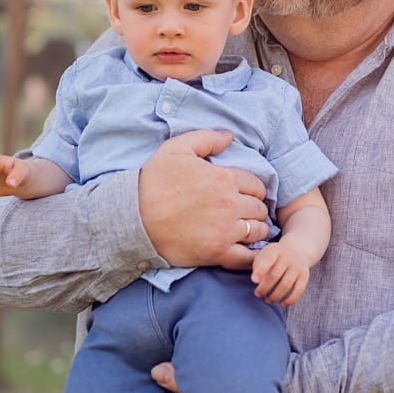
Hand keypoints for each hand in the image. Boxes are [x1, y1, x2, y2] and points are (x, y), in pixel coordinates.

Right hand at [138, 130, 269, 268]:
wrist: (133, 218)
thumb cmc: (154, 182)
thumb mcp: (176, 149)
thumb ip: (206, 139)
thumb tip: (229, 136)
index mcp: (224, 178)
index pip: (256, 185)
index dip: (254, 189)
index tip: (247, 194)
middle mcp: (230, 203)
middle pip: (260, 208)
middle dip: (256, 209)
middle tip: (247, 212)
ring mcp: (225, 230)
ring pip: (259, 231)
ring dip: (257, 230)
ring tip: (247, 230)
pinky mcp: (217, 253)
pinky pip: (248, 257)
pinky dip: (253, 255)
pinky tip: (249, 251)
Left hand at [251, 239, 310, 306]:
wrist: (297, 250)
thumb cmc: (274, 257)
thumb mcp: (265, 254)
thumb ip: (259, 266)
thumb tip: (257, 282)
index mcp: (275, 250)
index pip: (267, 260)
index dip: (260, 271)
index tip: (253, 281)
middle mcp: (288, 257)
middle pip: (275, 275)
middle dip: (264, 288)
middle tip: (258, 294)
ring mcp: (298, 267)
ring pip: (286, 285)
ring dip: (275, 296)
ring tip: (267, 300)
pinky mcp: (304, 276)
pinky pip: (298, 291)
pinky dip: (290, 300)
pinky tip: (282, 304)